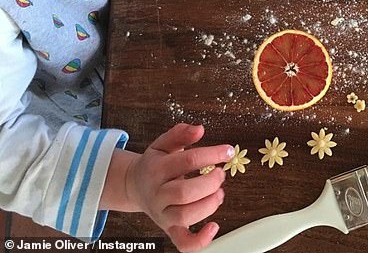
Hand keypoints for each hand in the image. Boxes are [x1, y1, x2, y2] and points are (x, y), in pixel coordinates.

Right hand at [124, 123, 233, 251]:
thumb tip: (199, 129)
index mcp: (157, 169)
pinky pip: (183, 242)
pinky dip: (200, 240)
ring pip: (185, 216)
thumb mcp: (164, 143)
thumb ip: (181, 133)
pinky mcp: (169, 229)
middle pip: (185, 193)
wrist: (135, 186)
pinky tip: (214, 227)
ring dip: (209, 204)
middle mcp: (158, 194)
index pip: (187, 161)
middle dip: (210, 182)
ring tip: (219, 192)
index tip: (227, 151)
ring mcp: (163, 214)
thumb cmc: (155, 164)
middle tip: (221, 173)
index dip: (212, 155)